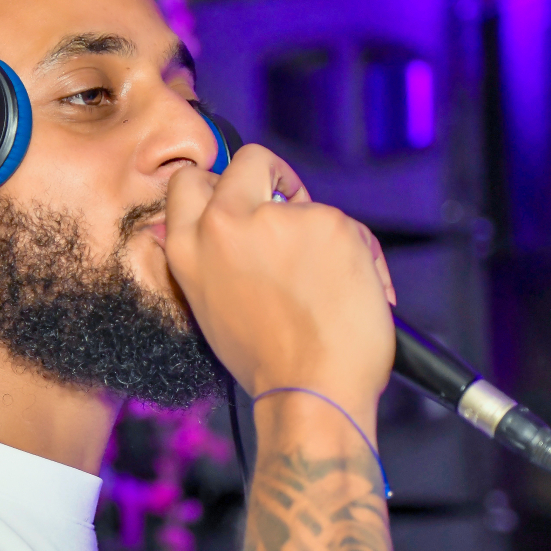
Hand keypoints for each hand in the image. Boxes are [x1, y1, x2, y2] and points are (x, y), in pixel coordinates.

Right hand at [164, 144, 395, 413]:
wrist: (311, 391)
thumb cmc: (268, 364)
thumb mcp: (212, 306)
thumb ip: (216, 260)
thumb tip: (239, 235)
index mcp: (188, 248)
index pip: (191, 180)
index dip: (225, 184)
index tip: (248, 198)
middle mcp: (226, 224)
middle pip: (251, 160)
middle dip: (275, 177)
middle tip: (294, 209)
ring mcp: (280, 219)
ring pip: (312, 207)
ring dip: (326, 238)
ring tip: (330, 291)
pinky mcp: (329, 222)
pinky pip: (352, 229)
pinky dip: (361, 258)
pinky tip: (356, 297)